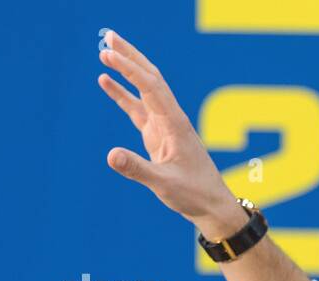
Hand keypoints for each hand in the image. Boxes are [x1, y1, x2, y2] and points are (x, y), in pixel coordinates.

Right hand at [97, 31, 243, 237]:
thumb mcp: (164, 184)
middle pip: (150, 79)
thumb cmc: (194, 195)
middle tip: (108, 36)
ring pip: (144, 90)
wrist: (213, 206)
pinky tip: (105, 81)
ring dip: (127, 70)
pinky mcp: (159, 136)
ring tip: (105, 50)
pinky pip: (138, 108)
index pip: (150, 87)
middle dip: (131, 57)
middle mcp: (171, 119)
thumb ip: (137, 169)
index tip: (107, 54)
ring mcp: (165, 126)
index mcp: (175, 124)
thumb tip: (111, 155)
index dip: (129, 69)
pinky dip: (122, 94)